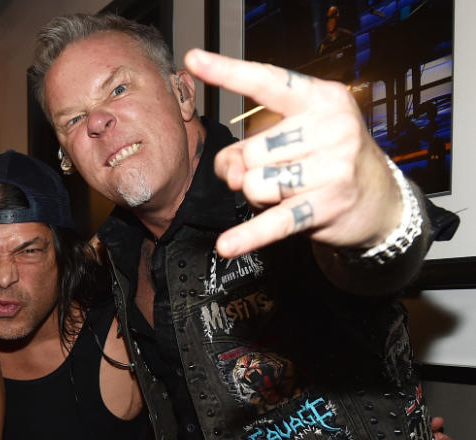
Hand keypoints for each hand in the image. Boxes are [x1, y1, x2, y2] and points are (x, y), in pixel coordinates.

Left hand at [183, 49, 402, 258]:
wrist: (378, 196)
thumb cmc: (325, 158)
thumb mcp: (291, 139)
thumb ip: (249, 146)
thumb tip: (230, 172)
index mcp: (320, 98)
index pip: (267, 82)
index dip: (227, 72)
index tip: (194, 60)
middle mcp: (332, 127)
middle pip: (251, 151)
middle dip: (250, 168)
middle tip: (279, 171)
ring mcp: (333, 167)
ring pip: (254, 185)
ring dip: (258, 196)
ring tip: (287, 192)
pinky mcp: (327, 206)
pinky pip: (273, 222)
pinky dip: (248, 236)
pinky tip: (227, 246)